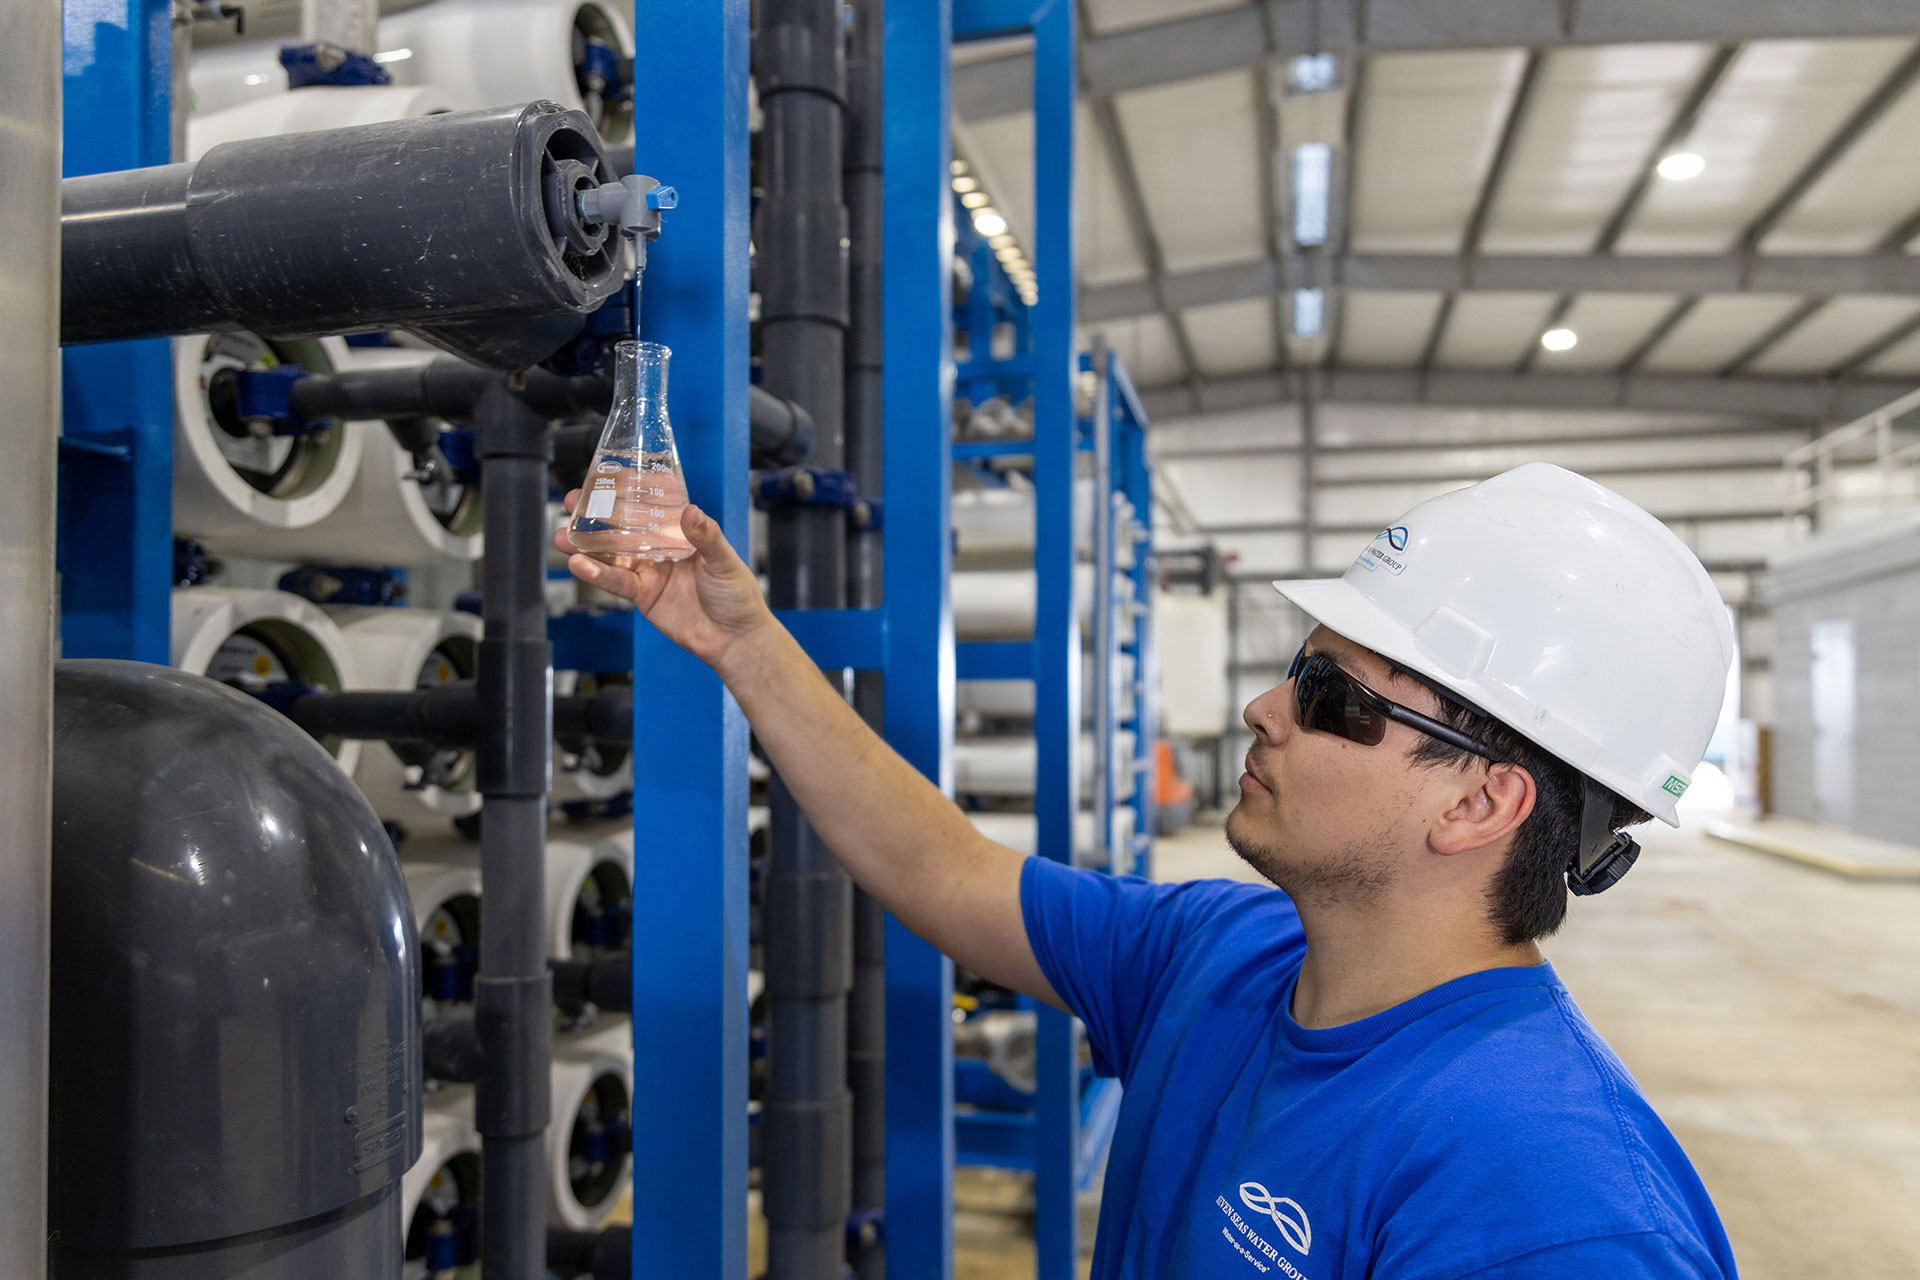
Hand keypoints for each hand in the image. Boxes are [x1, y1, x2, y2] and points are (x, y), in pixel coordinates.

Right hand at [555, 493, 773, 671]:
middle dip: (595, 517)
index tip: (604, 480)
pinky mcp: (643, 596)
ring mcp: (649, 572)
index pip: (649, 508)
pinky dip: (597, 574)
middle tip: (572, 503)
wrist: (735, 639)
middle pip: (622, 529)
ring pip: (612, 556)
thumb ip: (707, 537)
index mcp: (680, 534)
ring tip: (563, 536)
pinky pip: (616, 583)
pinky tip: (580, 565)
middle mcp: (660, 549)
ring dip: (586, 547)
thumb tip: (691, 511)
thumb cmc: (737, 596)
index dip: (626, 495)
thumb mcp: (725, 561)